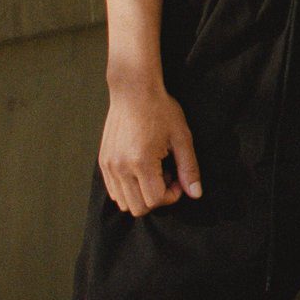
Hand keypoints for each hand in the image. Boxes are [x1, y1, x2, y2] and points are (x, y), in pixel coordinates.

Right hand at [99, 83, 201, 217]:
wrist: (133, 91)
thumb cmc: (161, 110)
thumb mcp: (182, 137)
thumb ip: (189, 168)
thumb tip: (196, 194)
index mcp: (141, 162)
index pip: (154, 201)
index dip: (172, 196)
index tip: (179, 178)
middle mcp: (120, 168)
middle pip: (138, 208)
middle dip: (158, 198)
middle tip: (168, 175)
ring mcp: (108, 166)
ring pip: (123, 203)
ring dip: (142, 195)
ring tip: (154, 171)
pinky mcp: (103, 162)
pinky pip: (114, 191)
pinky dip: (129, 189)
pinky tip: (141, 168)